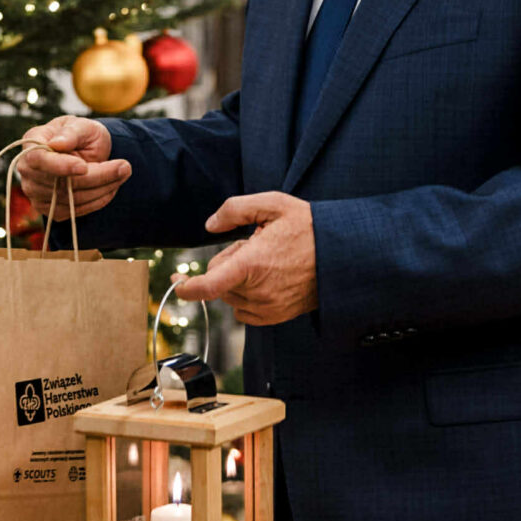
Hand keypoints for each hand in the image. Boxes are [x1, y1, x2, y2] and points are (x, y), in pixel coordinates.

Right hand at [13, 117, 129, 220]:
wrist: (86, 152)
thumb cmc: (83, 134)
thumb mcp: (83, 126)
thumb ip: (72, 132)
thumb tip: (58, 144)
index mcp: (32, 142)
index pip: (39, 159)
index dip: (60, 166)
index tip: (84, 167)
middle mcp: (28, 170)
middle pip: (61, 183)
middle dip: (97, 177)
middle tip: (125, 167)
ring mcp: (36, 192)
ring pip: (72, 199)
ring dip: (103, 188)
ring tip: (123, 172)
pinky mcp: (50, 209)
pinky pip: (76, 211)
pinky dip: (98, 200)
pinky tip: (111, 186)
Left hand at [177, 193, 315, 325]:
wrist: (343, 256)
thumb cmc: (310, 227)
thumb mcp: (274, 204)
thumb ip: (236, 208)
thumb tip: (210, 225)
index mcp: (253, 264)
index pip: (208, 286)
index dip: (187, 287)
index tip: (177, 283)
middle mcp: (258, 291)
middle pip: (219, 283)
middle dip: (227, 264)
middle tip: (254, 246)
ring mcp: (268, 307)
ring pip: (231, 296)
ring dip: (238, 280)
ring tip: (267, 260)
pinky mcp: (275, 317)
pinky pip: (244, 310)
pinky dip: (247, 295)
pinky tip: (268, 277)